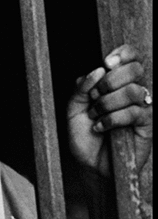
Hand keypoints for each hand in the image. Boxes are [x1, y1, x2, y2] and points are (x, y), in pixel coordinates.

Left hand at [68, 44, 152, 177]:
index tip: (106, 63)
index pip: (131, 57)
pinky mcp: (146, 125)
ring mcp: (142, 108)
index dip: (123, 54)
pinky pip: (135, 112)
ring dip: (108, 103)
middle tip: (95, 97)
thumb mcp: (73, 108)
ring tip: (95, 115)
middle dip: (110, 81)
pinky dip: (112, 119)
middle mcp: (131, 92)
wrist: (90, 164)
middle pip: (135, 69)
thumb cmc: (83, 135)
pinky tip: (100, 127)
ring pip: (134, 91)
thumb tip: (98, 70)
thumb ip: (81, 88)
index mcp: (116, 83)